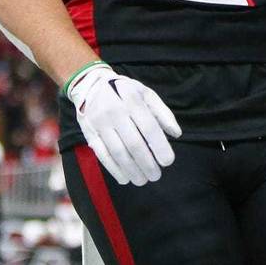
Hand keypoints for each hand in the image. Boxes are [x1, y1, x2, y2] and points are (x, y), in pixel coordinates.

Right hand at [65, 61, 181, 185]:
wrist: (90, 84)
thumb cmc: (124, 91)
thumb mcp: (146, 93)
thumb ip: (162, 113)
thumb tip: (176, 134)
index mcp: (132, 100)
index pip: (149, 127)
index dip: (159, 146)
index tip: (168, 161)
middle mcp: (114, 111)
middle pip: (133, 143)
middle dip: (147, 163)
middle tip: (156, 175)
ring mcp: (100, 123)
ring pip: (118, 152)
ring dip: (132, 170)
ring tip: (142, 180)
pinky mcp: (89, 133)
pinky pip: (102, 155)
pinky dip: (114, 169)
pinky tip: (125, 178)